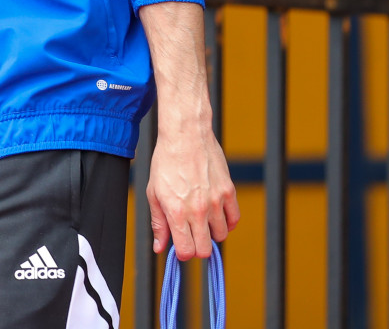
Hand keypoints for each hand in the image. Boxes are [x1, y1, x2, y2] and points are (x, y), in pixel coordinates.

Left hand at [147, 125, 238, 258]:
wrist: (185, 135)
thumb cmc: (166, 161)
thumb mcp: (154, 193)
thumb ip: (159, 223)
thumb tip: (160, 247)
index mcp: (177, 212)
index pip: (187, 251)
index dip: (183, 252)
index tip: (181, 244)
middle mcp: (198, 210)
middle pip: (205, 250)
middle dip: (197, 247)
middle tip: (192, 234)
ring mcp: (216, 201)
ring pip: (222, 236)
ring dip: (212, 232)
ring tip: (202, 219)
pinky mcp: (229, 191)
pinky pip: (234, 219)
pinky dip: (227, 221)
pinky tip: (216, 213)